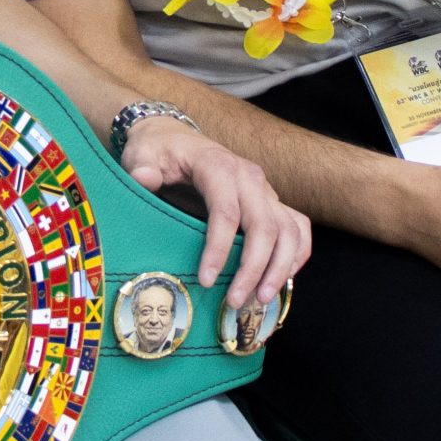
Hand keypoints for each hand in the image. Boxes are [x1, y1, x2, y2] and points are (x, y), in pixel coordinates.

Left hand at [119, 117, 311, 308]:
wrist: (176, 139)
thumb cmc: (159, 152)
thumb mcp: (143, 155)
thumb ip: (143, 168)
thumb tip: (144, 178)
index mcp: (218, 166)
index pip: (227, 210)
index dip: (219, 248)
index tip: (207, 280)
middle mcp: (249, 177)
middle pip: (265, 225)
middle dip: (254, 268)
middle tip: (236, 301)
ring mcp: (265, 190)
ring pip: (288, 230)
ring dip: (280, 268)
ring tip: (260, 300)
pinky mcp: (272, 202)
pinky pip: (298, 227)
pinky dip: (297, 254)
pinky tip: (283, 281)